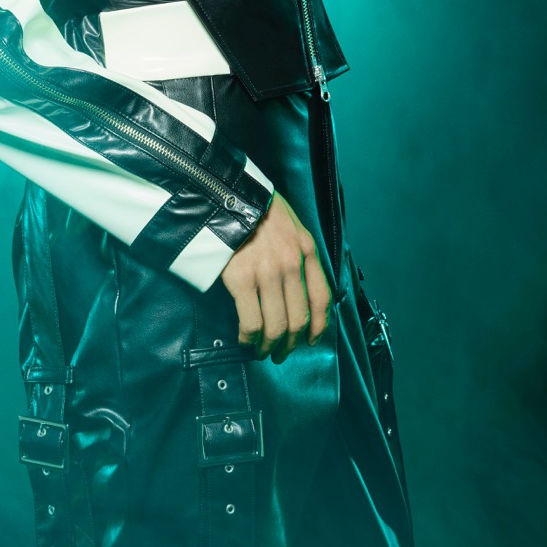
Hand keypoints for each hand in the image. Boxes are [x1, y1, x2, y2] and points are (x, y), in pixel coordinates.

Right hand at [220, 192, 330, 362]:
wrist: (225, 194)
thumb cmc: (255, 207)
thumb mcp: (290, 223)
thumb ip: (299, 251)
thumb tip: (299, 286)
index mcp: (306, 250)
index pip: (321, 299)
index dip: (318, 326)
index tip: (310, 340)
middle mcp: (292, 264)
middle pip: (299, 319)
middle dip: (291, 344)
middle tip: (281, 353)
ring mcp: (267, 273)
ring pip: (276, 326)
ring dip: (269, 346)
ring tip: (261, 351)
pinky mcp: (241, 280)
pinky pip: (252, 322)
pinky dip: (249, 338)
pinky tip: (245, 340)